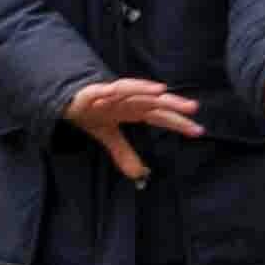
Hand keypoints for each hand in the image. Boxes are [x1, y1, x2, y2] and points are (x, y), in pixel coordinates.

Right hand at [59, 72, 200, 180]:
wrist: (66, 100)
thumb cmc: (92, 112)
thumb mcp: (108, 136)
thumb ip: (124, 153)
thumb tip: (138, 175)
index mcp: (134, 109)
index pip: (160, 116)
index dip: (178, 123)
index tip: (198, 131)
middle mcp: (127, 100)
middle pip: (153, 102)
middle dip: (172, 104)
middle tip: (193, 108)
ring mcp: (112, 94)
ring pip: (133, 91)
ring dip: (146, 90)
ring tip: (162, 91)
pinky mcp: (95, 92)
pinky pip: (107, 90)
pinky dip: (116, 89)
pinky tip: (120, 90)